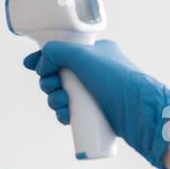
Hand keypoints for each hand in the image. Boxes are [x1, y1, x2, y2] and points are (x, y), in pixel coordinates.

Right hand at [22, 40, 169, 168]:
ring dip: (55, 100)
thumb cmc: (115, 80)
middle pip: (59, 74)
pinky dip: (65, 114)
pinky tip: (65, 117)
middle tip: (53, 87)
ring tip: (62, 104)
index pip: (63, 51)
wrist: (140, 112)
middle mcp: (97, 71)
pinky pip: (73, 112)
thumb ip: (56, 51)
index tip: (30, 65)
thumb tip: (42, 63)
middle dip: (49, 82)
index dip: (44, 58)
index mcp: (96, 53)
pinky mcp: (98, 113)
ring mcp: (98, 93)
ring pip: (64, 95)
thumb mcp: (82, 56)